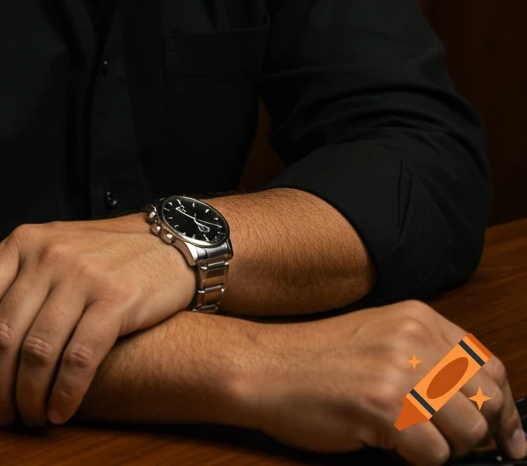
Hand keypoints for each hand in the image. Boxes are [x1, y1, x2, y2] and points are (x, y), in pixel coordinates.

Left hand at [0, 214, 196, 427]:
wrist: (171, 242)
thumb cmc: (105, 255)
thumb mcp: (54, 247)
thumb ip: (19, 279)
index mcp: (24, 241)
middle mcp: (49, 256)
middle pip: (3, 334)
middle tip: (1, 412)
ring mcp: (82, 276)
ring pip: (37, 352)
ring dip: (28, 397)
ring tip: (30, 417)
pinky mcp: (116, 300)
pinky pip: (78, 359)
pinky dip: (64, 394)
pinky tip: (60, 411)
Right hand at [233, 298, 525, 463]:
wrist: (266, 367)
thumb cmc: (317, 361)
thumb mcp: (380, 339)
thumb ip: (426, 356)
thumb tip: (474, 400)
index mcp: (418, 318)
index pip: (489, 364)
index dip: (502, 406)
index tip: (508, 435)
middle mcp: (416, 339)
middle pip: (486, 400)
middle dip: (479, 432)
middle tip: (455, 445)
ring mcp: (403, 373)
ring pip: (468, 431)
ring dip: (446, 447)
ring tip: (413, 440)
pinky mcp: (388, 409)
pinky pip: (435, 455)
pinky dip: (419, 460)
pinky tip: (389, 443)